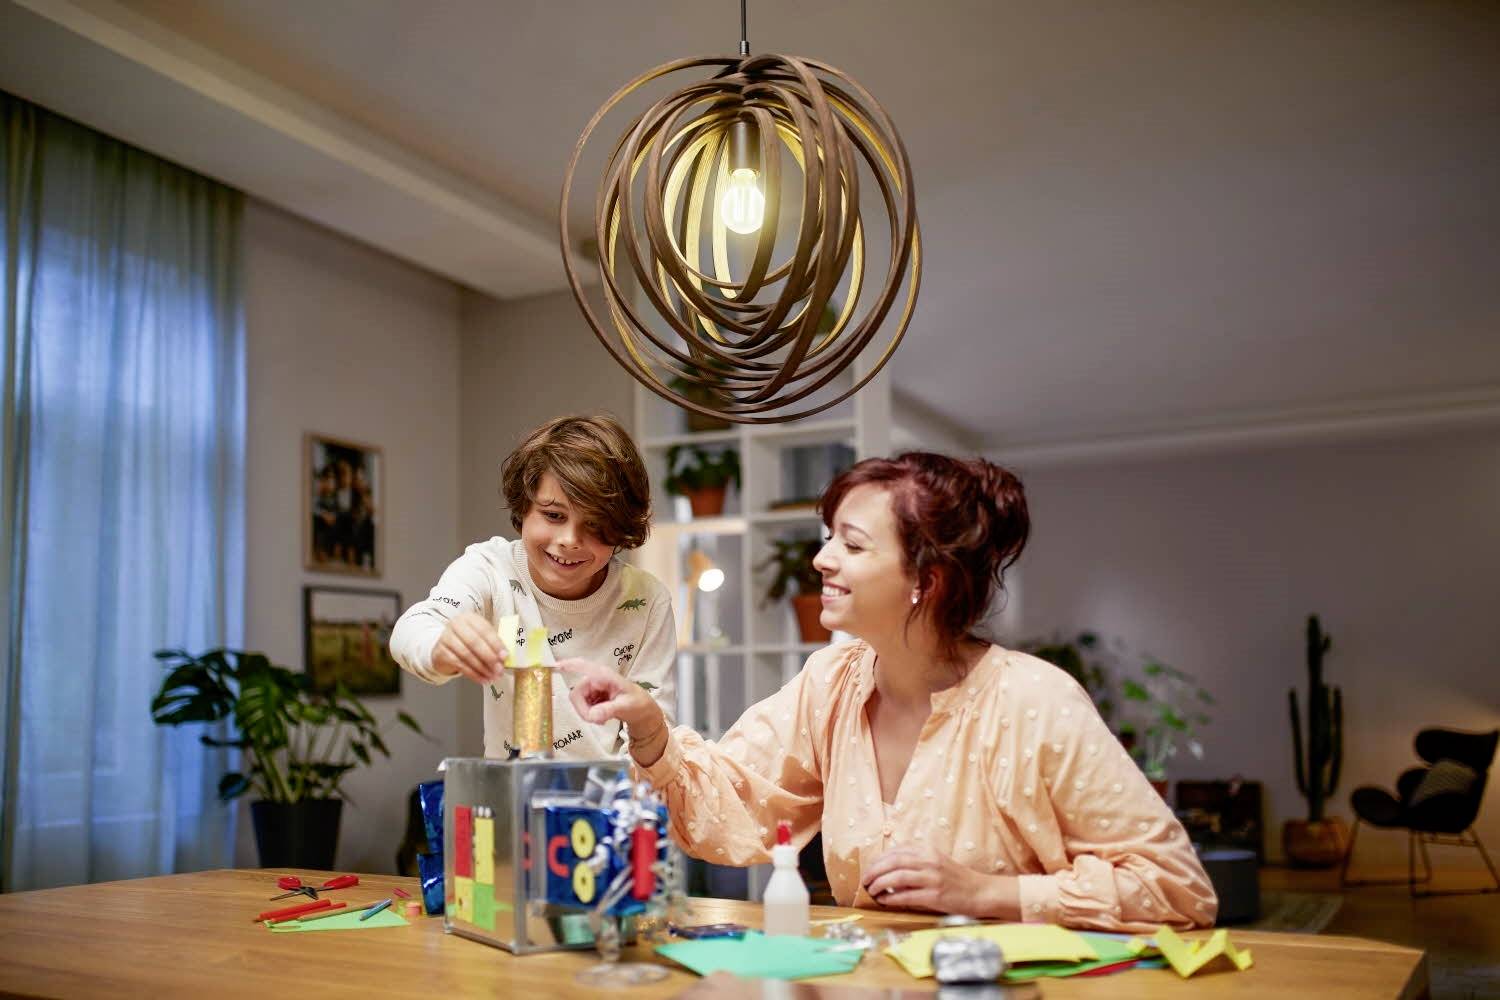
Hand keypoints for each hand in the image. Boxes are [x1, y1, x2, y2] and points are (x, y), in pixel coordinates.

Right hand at [431, 612, 507, 682]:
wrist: (444, 646)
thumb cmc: (467, 640)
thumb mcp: (480, 636)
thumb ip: (492, 643)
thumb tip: (504, 657)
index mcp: (470, 618)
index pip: (485, 629)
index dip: (496, 643)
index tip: (505, 655)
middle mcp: (456, 625)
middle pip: (475, 642)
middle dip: (489, 657)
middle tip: (499, 669)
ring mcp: (446, 638)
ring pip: (466, 655)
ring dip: (482, 668)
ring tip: (492, 676)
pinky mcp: (441, 652)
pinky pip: (459, 665)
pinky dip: (473, 674)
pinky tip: (482, 679)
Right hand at [558, 657, 664, 749]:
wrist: (642, 710)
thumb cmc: (637, 703)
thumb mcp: (626, 707)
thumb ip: (609, 710)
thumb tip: (593, 715)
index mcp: (604, 676)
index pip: (583, 666)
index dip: (568, 665)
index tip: (555, 666)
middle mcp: (596, 679)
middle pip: (576, 694)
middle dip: (583, 710)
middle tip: (597, 720)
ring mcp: (593, 688)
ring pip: (577, 703)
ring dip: (587, 713)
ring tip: (603, 718)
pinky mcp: (592, 697)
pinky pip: (582, 707)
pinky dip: (589, 715)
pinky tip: (601, 717)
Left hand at [860, 847, 993, 915]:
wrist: (980, 892)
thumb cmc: (956, 878)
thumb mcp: (937, 861)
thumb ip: (916, 860)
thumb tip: (889, 868)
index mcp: (928, 850)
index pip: (896, 851)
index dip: (879, 860)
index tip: (870, 868)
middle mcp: (929, 861)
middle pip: (893, 862)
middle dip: (874, 871)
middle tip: (865, 880)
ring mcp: (932, 878)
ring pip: (897, 877)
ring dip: (880, 884)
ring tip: (871, 891)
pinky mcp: (934, 896)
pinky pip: (907, 896)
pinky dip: (892, 898)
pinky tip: (885, 900)